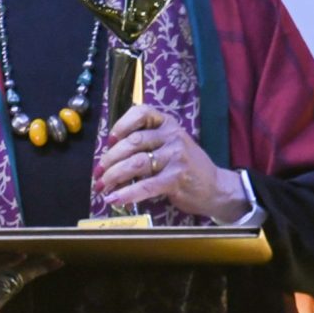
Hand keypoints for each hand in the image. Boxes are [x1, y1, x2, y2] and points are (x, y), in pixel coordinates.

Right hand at [0, 238, 62, 312]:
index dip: (1, 261)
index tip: (21, 253)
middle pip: (3, 279)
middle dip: (29, 269)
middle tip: (52, 259)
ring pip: (8, 287)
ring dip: (30, 275)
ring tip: (52, 262)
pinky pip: (4, 292)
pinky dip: (19, 280)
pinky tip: (36, 270)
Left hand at [95, 104, 252, 219]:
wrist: (215, 187)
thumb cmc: (186, 167)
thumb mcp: (170, 145)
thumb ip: (146, 144)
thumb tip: (109, 156)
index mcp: (168, 124)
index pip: (141, 113)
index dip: (121, 125)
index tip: (109, 141)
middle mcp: (172, 136)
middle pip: (133, 143)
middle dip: (110, 160)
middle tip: (98, 174)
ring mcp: (175, 156)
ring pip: (135, 164)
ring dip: (113, 177)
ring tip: (102, 187)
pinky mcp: (176, 178)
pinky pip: (145, 185)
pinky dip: (126, 194)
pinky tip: (114, 199)